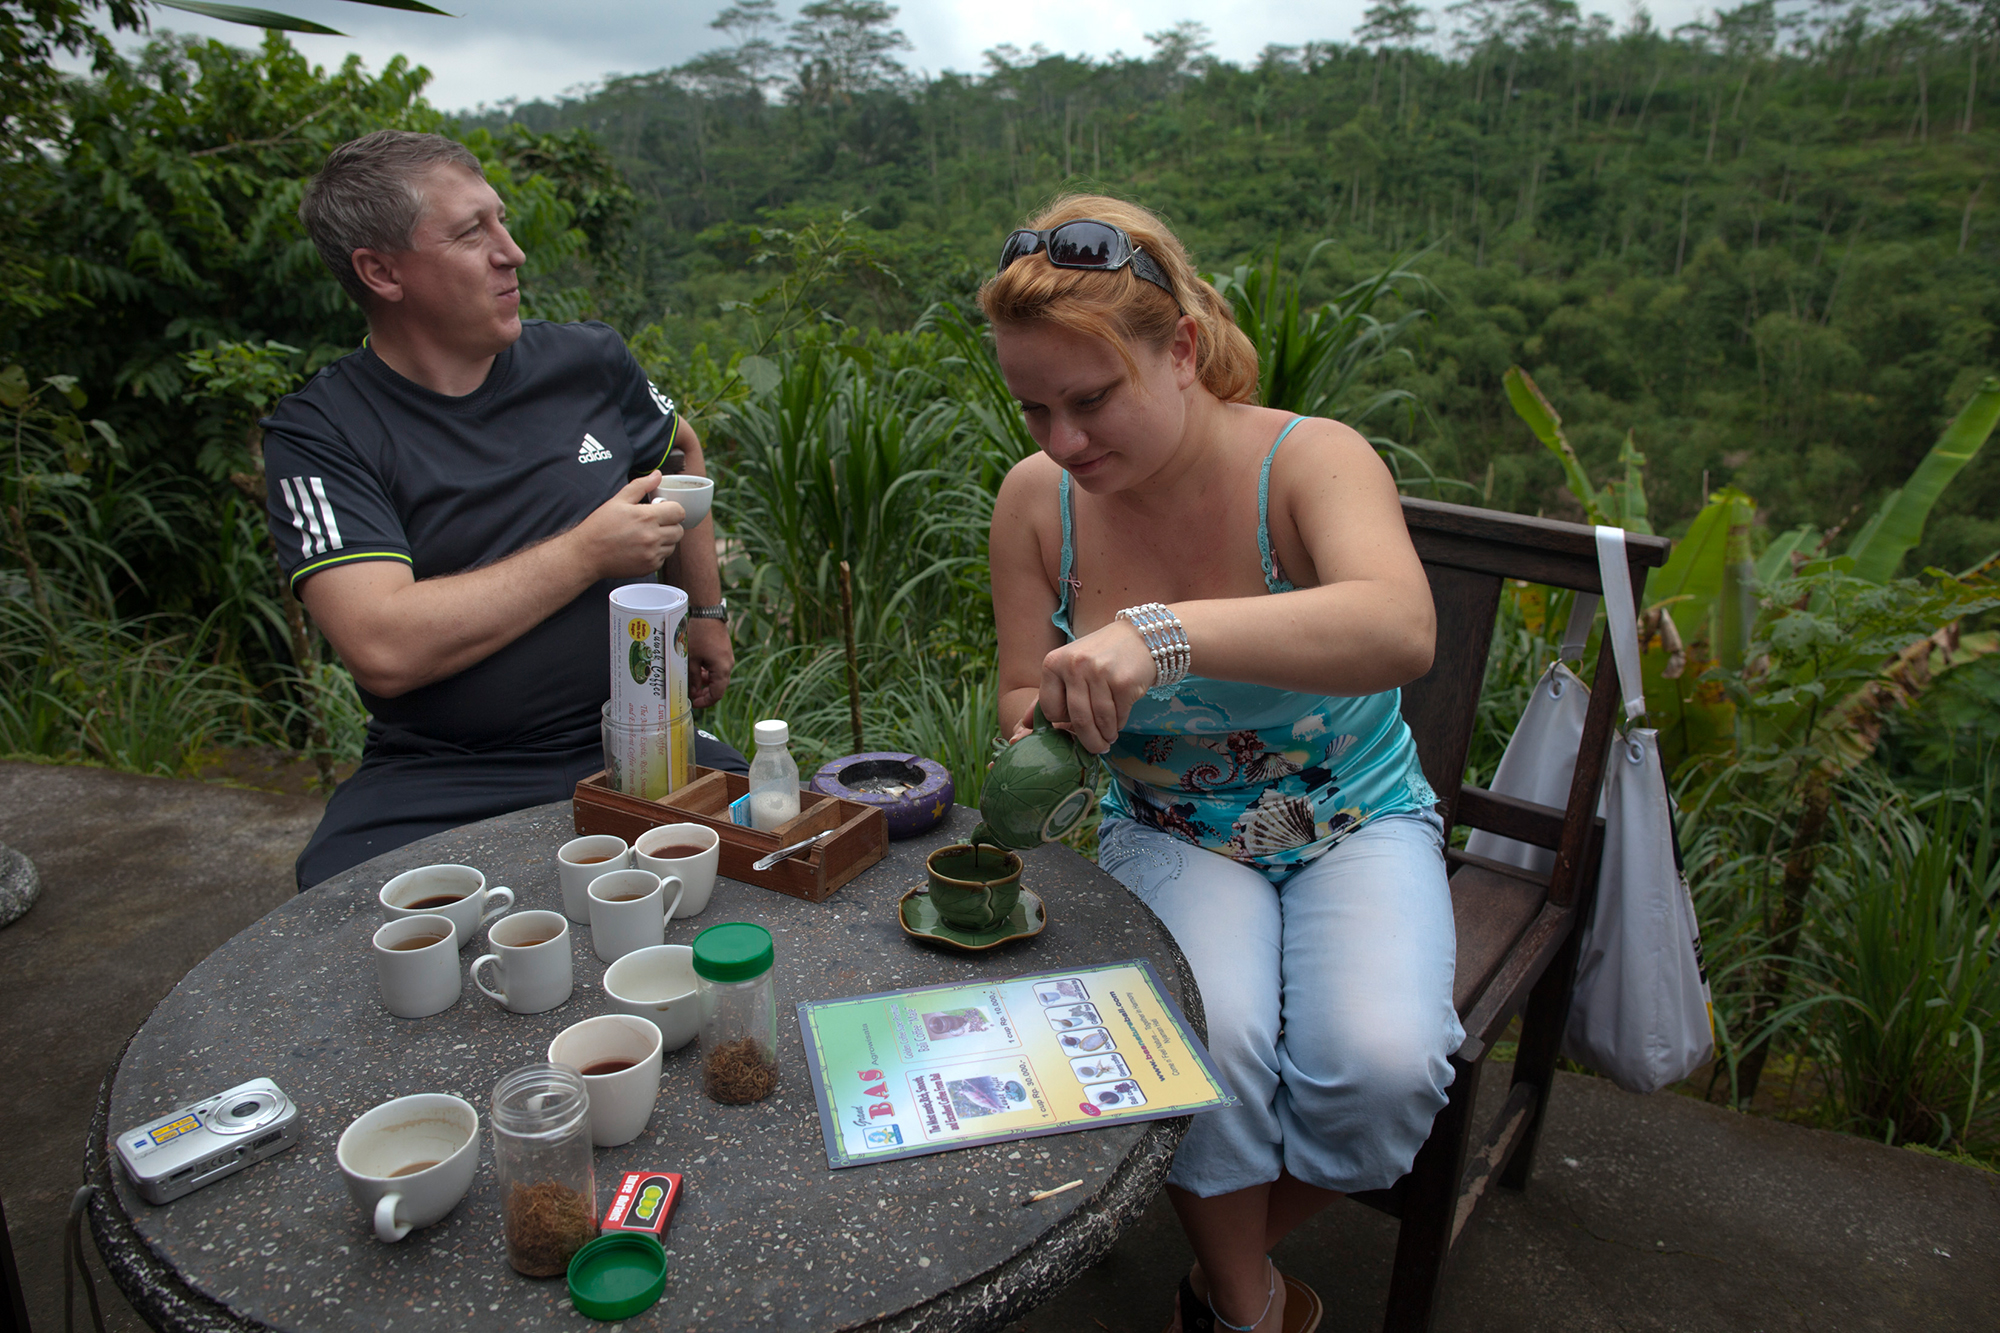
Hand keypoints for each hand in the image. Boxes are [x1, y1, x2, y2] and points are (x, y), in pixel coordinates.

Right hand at [570, 472, 684, 578]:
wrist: (587, 554)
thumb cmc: (600, 526)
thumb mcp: (618, 500)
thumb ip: (640, 486)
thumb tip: (657, 475)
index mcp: (647, 517)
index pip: (679, 512)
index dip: (673, 510)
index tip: (664, 511)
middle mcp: (652, 537)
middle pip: (679, 530)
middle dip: (670, 525)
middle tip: (655, 524)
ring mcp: (652, 554)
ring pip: (672, 545)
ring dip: (665, 540)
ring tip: (646, 536)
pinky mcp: (649, 567)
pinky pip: (663, 559)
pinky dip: (656, 553)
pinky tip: (641, 548)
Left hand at [686, 615, 733, 707]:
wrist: (708, 613)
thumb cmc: (699, 635)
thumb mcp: (692, 659)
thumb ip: (693, 678)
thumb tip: (693, 692)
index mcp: (722, 669)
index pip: (717, 694)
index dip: (705, 702)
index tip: (693, 703)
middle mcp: (728, 665)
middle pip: (718, 687)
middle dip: (704, 693)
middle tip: (690, 695)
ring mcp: (727, 658)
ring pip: (717, 678)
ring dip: (705, 683)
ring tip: (691, 682)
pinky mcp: (724, 652)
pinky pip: (717, 668)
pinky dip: (708, 672)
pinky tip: (696, 669)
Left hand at [1037, 618, 1157, 753]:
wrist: (1138, 638)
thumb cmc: (1099, 657)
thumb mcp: (1068, 669)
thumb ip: (1048, 696)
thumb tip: (1024, 725)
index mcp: (1053, 663)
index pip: (1050, 710)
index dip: (1062, 721)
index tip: (1073, 722)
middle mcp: (1074, 665)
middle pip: (1077, 718)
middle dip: (1088, 740)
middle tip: (1097, 748)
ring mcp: (1100, 672)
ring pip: (1100, 721)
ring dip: (1106, 735)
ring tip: (1109, 737)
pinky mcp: (1123, 681)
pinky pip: (1119, 716)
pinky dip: (1119, 724)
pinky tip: (1120, 720)